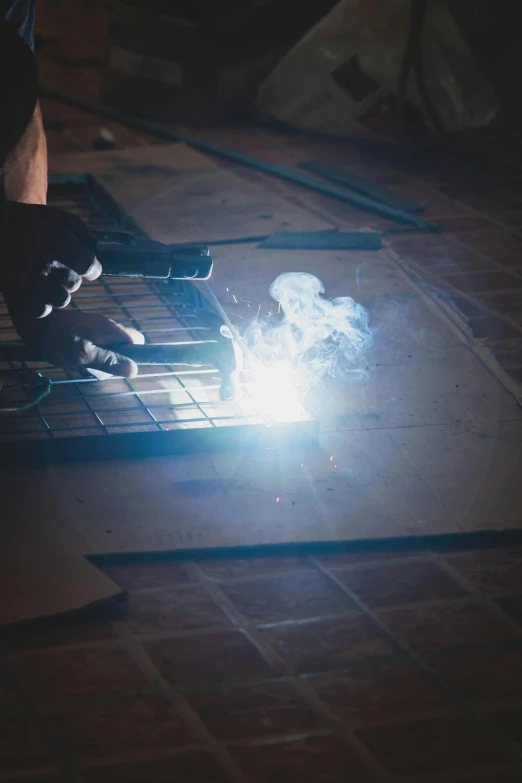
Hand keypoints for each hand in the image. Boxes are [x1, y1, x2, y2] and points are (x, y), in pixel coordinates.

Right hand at [0, 202, 100, 318]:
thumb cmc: (37, 225)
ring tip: (47, 280)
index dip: (92, 269)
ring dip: (58, 292)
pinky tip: (38, 293)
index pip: (89, 266)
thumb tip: (105, 254)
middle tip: (57, 268)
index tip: (88, 269)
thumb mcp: (63, 220)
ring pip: (61, 299)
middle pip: (74, 284)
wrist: (1, 228)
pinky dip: (43, 305)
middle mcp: (41, 260)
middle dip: (70, 277)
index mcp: (55, 239)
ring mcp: (27, 279)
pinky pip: (41, 311)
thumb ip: (87, 237)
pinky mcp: (14, 293)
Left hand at [15, 310, 144, 377]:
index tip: (118, 364)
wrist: (34, 323)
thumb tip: (134, 370)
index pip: (138, 341)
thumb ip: (110, 361)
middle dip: (112, 360)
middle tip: (93, 365)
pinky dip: (89, 353)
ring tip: (80, 362)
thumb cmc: (60, 340)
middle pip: (123, 347)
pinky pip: (96, 344)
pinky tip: (74, 356)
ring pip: (109, 348)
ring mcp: (97, 326)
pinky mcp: (86, 329)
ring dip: (98, 359)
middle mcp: (108, 326)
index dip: (134, 354)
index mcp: (112, 331)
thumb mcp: (85, 355)